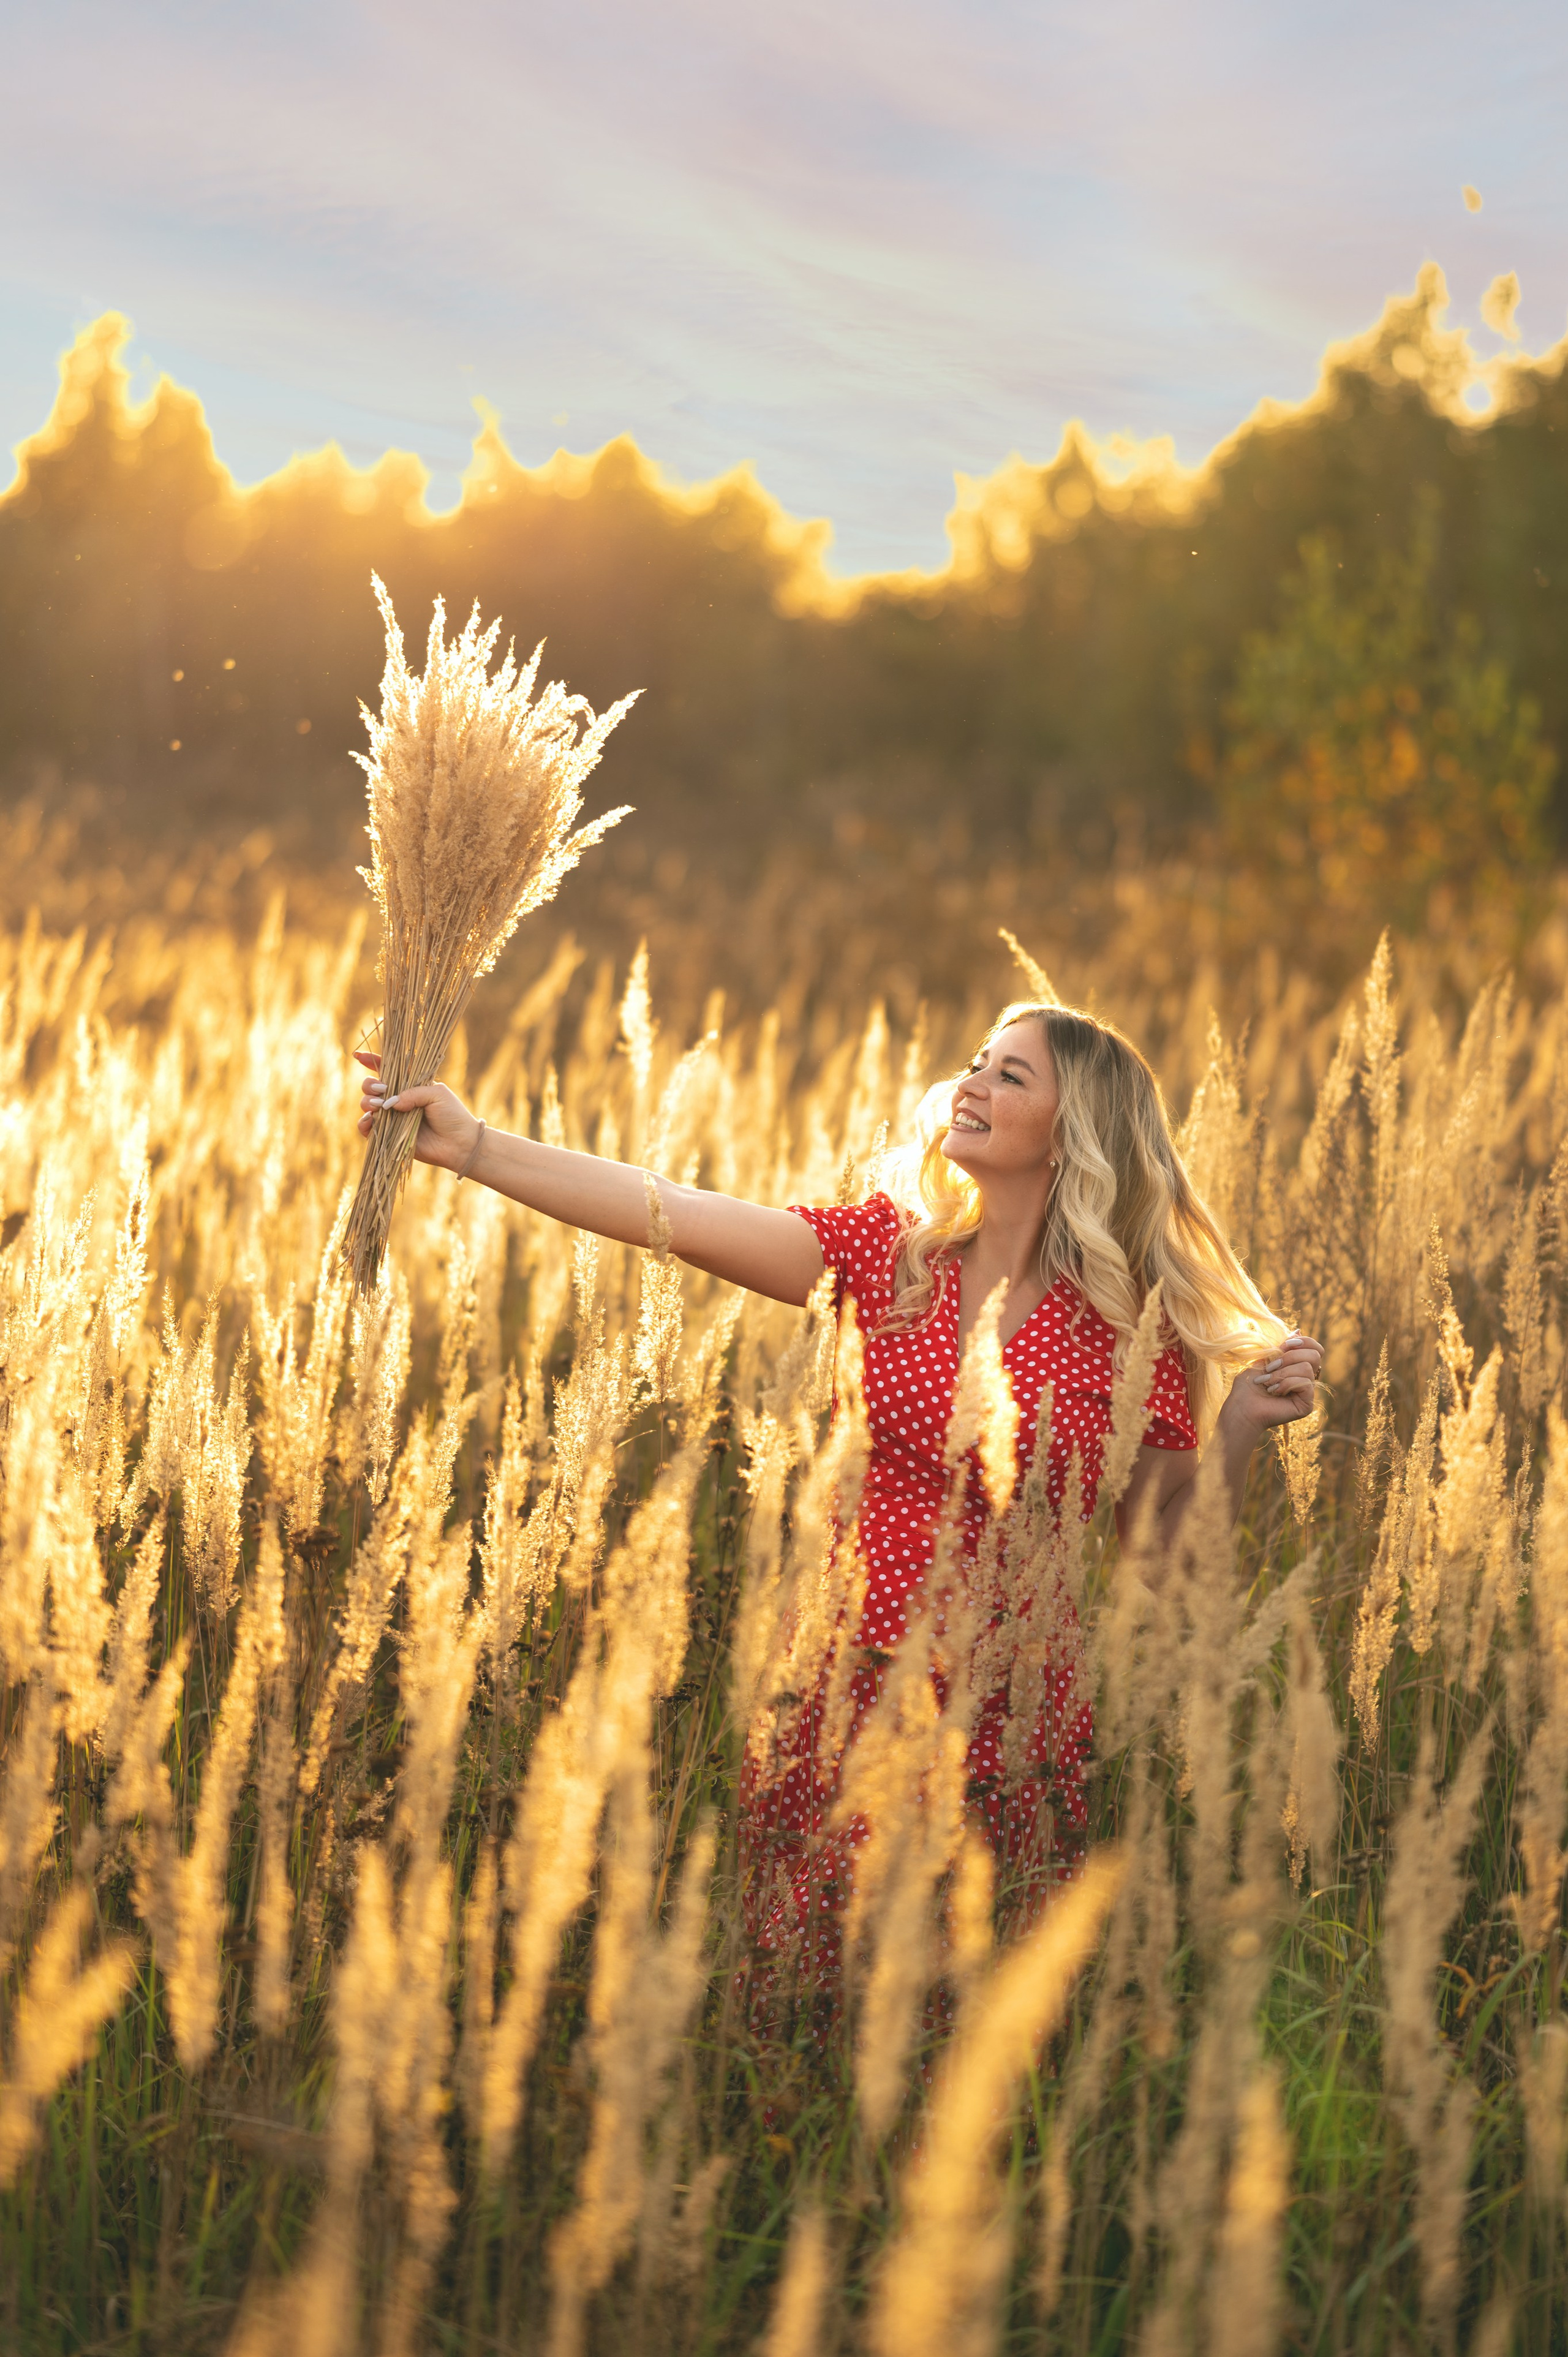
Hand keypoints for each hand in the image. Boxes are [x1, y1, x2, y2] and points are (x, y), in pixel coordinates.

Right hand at [354, 1049, 482, 1174]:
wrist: (459, 1144)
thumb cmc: (452, 1115)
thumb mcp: (437, 1094)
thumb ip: (413, 1092)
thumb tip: (390, 1102)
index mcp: (409, 1085)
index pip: (387, 1069)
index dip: (371, 1061)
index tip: (358, 1056)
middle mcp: (397, 1099)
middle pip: (371, 1086)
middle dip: (370, 1085)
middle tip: (383, 1090)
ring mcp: (391, 1117)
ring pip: (367, 1104)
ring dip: (368, 1102)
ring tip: (380, 1107)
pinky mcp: (388, 1136)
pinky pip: (367, 1128)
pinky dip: (363, 1123)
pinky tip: (369, 1120)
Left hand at [1219, 1331, 1323, 1439]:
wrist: (1242, 1406)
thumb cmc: (1249, 1384)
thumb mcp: (1265, 1359)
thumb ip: (1282, 1347)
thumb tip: (1298, 1331)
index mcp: (1297, 1366)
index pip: (1314, 1348)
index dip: (1302, 1342)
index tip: (1282, 1346)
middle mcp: (1305, 1378)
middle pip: (1314, 1355)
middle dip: (1289, 1357)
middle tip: (1270, 1367)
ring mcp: (1307, 1392)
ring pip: (1307, 1368)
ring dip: (1282, 1373)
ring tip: (1267, 1382)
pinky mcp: (1306, 1404)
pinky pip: (1305, 1383)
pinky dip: (1286, 1384)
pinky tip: (1274, 1391)